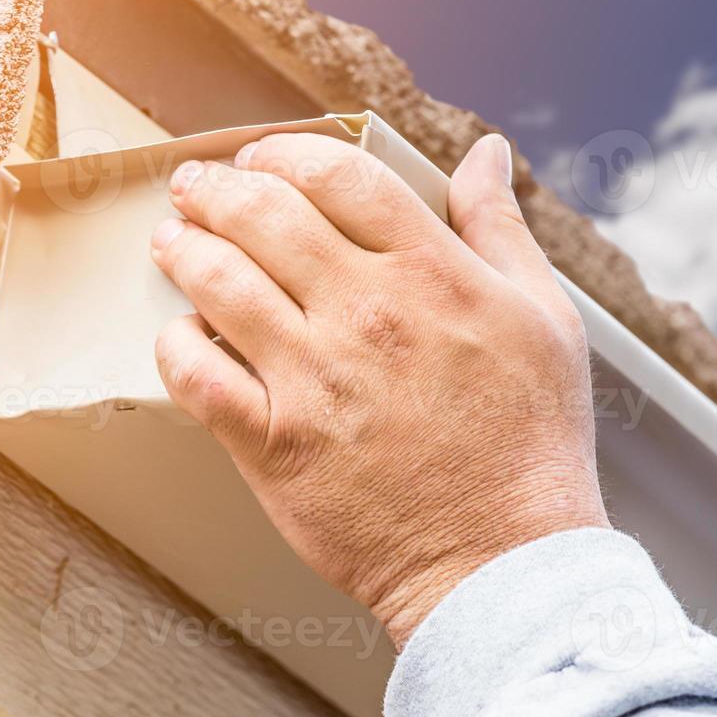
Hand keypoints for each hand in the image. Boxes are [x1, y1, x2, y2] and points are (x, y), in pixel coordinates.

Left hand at [150, 133, 608, 647]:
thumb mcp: (546, 320)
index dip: (286, 154)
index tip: (263, 158)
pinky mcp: (273, 445)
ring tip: (171, 241)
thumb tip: (486, 154)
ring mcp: (312, 380)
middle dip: (216, 189)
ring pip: (218, 283)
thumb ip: (501, 229)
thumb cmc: (530, 444)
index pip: (338, 176)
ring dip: (182, 250)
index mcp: (432, 274)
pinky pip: (196, 376)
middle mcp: (365, 314)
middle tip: (195, 188)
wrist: (501, 562)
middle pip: (263, 215)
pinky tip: (179, 334)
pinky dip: (175, 345)